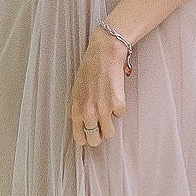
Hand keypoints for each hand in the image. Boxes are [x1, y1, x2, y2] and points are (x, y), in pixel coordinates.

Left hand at [69, 29, 129, 147]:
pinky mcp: (117, 104)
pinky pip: (120, 115)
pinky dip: (119, 108)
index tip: (89, 137)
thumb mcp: (77, 92)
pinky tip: (115, 96)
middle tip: (101, 128)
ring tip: (109, 113)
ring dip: (110, 125)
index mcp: (76, 110)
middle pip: (94, 140)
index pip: (79, 137)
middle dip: (98, 136)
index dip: (85, 139)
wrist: (104, 56)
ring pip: (109, 133)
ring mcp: (103, 109)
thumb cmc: (89, 70)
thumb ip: (79, 109)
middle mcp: (88, 112)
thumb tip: (84, 123)